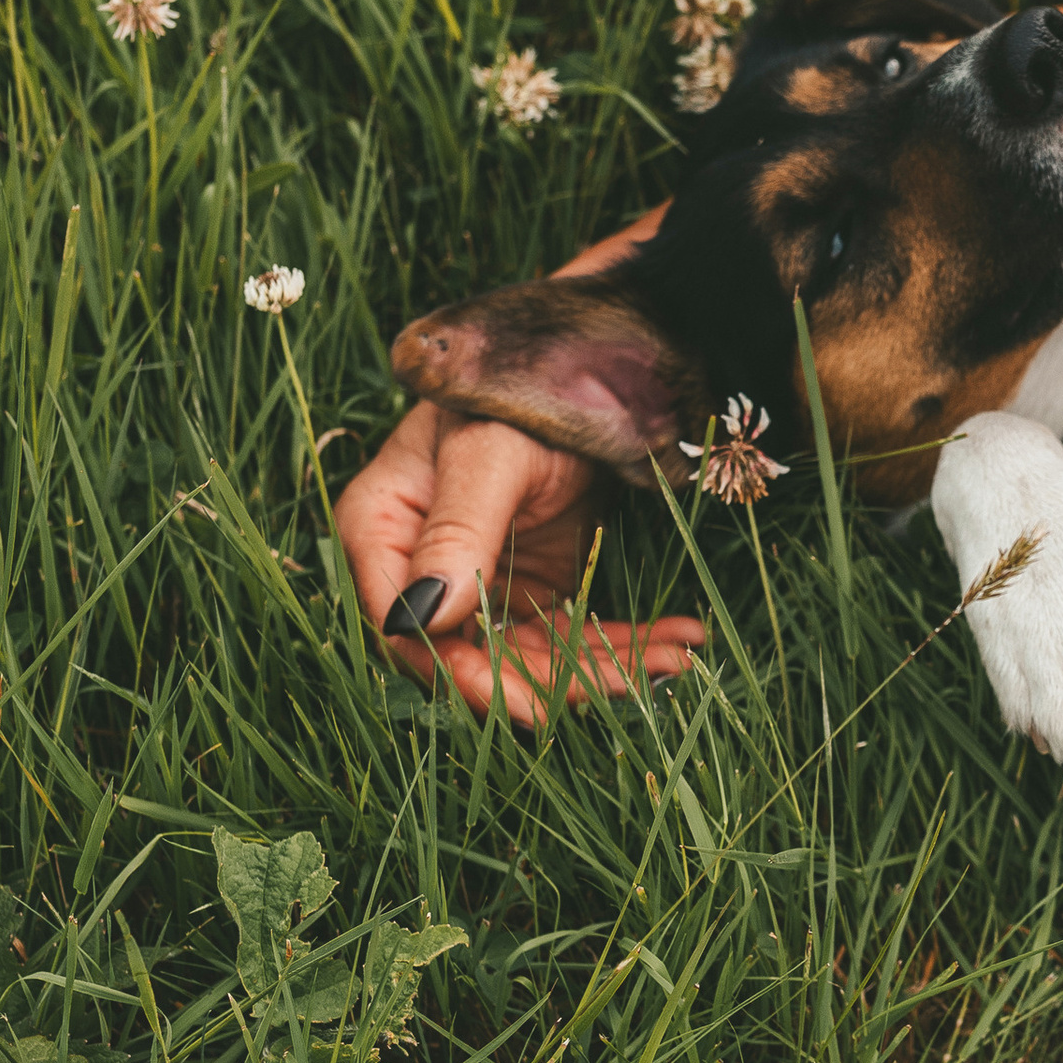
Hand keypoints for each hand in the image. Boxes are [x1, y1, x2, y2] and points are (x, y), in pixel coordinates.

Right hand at [334, 209, 706, 727]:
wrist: (583, 360)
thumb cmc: (517, 389)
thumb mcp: (488, 454)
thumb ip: (456, 532)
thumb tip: (418, 620)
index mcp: (382, 525)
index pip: (399, 623)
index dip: (453, 672)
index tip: (519, 702)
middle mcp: (423, 565)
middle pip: (471, 653)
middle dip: (550, 682)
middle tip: (623, 688)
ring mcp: (480, 580)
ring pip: (533, 657)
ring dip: (607, 668)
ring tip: (677, 660)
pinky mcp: (532, 588)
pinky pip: (574, 637)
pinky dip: (628, 646)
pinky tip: (681, 644)